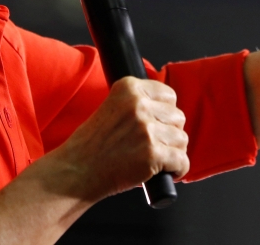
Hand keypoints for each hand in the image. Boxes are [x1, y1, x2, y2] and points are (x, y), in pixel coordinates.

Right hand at [45, 77, 189, 202]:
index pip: (169, 95)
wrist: (77, 171)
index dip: (166, 113)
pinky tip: (167, 172)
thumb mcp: (112, 107)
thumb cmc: (92, 145)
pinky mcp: (152, 153)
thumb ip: (138, 103)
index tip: (158, 125)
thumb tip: (169, 111)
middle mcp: (139, 104)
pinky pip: (182, 160)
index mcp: (129, 88)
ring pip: (182, 139)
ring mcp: (146, 129)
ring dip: (174, 152)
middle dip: (170, 133)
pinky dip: (178, 169)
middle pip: (178, 117)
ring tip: (158, 160)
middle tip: (155, 145)